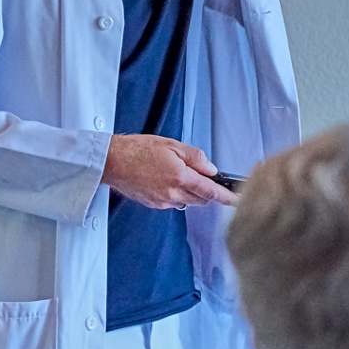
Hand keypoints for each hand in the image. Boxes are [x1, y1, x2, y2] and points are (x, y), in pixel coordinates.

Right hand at [101, 134, 235, 208]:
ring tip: (177, 173)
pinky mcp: (153, 204)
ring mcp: (162, 201)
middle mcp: (172, 193)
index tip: (236, 200)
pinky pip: (173, 202)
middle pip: (200, 199)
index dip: (226, 197)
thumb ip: (195, 157)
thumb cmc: (137, 150)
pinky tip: (166, 180)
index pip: (210, 191)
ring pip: (187, 201)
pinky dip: (176, 194)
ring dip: (190, 192)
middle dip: (206, 190)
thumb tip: (211, 168)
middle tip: (201, 175)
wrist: (112, 161)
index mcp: (179, 177)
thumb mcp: (172, 145)